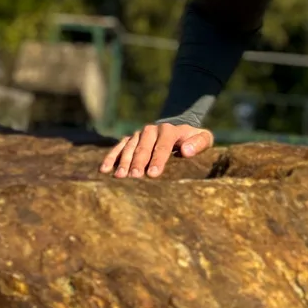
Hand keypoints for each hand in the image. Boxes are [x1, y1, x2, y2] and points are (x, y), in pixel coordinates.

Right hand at [99, 123, 214, 178]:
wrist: (180, 129)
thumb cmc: (194, 140)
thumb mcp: (203, 139)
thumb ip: (198, 143)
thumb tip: (186, 151)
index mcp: (170, 130)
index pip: (163, 145)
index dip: (158, 159)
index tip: (153, 173)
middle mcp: (152, 130)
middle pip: (144, 146)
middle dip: (139, 162)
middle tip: (135, 177)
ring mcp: (140, 134)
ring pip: (130, 147)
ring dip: (124, 161)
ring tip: (120, 176)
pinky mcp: (131, 139)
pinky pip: (119, 147)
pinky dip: (111, 157)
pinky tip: (104, 169)